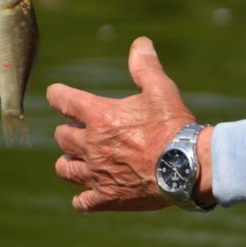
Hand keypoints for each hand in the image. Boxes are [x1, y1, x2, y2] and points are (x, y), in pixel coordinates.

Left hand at [47, 37, 195, 212]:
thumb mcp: (161, 91)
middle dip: (68, 133)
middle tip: (82, 133)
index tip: (58, 95)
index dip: (58, 95)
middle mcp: (91, 145)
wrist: (188, 166)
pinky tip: (87, 197)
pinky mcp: (107, 198)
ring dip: (69, 164)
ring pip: (65, 170)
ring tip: (78, 163)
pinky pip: (82, 203)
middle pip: (61, 137)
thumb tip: (140, 43)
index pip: (62, 100)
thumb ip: (145, 67)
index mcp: (99, 116)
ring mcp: (97, 174)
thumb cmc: (174, 126)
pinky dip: (82, 200)